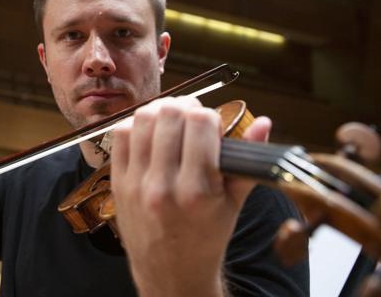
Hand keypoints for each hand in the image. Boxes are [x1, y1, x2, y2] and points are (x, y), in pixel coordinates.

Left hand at [110, 96, 270, 296]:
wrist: (169, 272)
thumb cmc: (205, 237)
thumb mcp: (234, 203)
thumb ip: (248, 161)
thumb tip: (263, 122)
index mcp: (196, 190)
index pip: (200, 123)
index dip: (210, 115)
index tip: (213, 125)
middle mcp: (162, 184)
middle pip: (169, 114)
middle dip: (186, 108)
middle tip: (193, 118)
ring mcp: (135, 182)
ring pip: (142, 118)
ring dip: (161, 112)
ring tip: (172, 121)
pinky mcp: (117, 182)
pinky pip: (119, 134)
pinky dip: (135, 125)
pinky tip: (150, 132)